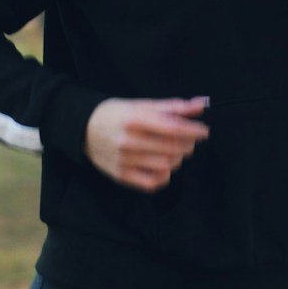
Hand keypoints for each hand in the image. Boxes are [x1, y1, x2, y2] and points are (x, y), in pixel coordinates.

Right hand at [84, 97, 208, 191]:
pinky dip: (164, 176)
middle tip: (189, 140)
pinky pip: (152, 183)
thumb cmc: (118, 115)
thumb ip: (173, 107)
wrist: (83, 129)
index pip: (172, 127)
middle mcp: (128, 140)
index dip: (193, 130)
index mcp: (134, 119)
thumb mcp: (142, 105)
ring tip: (174, 151)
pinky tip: (163, 166)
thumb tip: (201, 105)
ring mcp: (123, 160)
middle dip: (188, 144)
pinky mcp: (120, 175)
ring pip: (166, 165)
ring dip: (178, 158)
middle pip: (172, 147)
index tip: (204, 131)